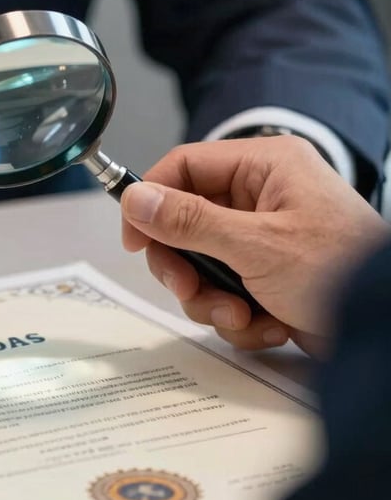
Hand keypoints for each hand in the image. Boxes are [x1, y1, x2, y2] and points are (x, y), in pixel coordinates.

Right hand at [120, 136, 390, 355]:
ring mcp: (264, 239)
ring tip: (243, 318)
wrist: (388, 332)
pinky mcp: (268, 277)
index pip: (184, 167)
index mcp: (264, 167)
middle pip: (185, 222)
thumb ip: (189, 221)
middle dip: (186, 266)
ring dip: (213, 299)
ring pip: (202, 264)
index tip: (134, 241)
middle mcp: (262, 197)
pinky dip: (240, 317)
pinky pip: (226, 292)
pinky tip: (271, 326)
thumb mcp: (256, 245)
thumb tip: (135, 199)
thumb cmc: (340, 271)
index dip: (150, 200)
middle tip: (188, 289)